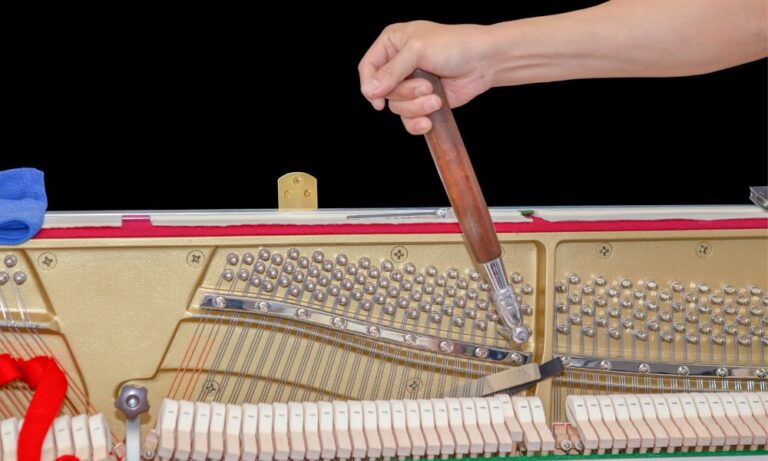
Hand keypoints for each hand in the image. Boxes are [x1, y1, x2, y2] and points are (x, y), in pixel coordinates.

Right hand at [358, 21, 494, 134]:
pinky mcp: (422, 101)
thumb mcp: (417, 51)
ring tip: (436, 99)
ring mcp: (410, 84)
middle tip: (426, 87)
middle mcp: (398, 64)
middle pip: (383, 91)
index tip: (378, 100)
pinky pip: (408, 119)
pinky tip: (428, 122)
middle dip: (405, 94)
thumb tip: (369, 90)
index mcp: (392, 43)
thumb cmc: (454, 46)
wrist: (484, 62)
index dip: (369, 85)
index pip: (367, 67)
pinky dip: (417, 122)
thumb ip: (391, 71)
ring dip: (416, 107)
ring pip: (397, 107)